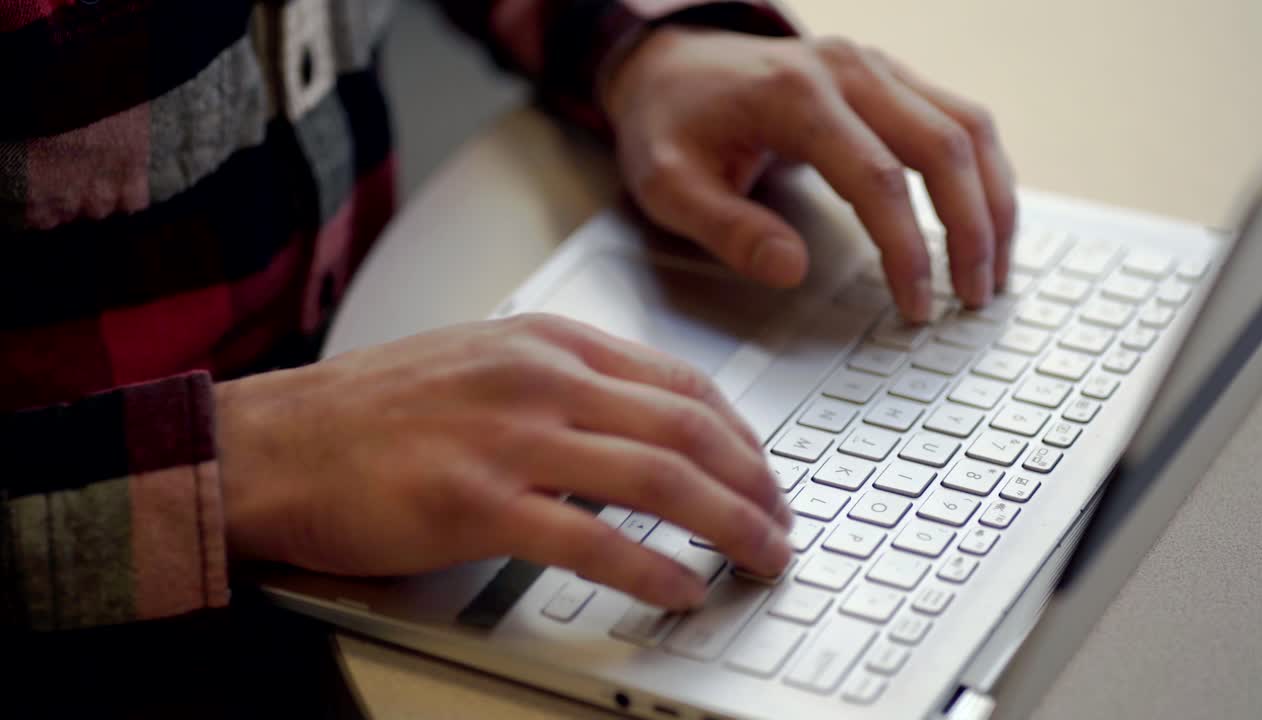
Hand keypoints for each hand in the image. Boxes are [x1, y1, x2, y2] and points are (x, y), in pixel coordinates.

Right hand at [215, 315, 791, 608]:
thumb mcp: (484, 364)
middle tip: (780, 526)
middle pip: (688, 430)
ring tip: (759, 558)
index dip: (743, 438)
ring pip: (659, 478)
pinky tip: (683, 589)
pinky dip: (653, 569)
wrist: (275, 440)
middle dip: (755, 484)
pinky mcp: (478, 502)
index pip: (682, 385)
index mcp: (549, 343)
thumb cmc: (372, 410)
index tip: (765, 475)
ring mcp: (511, 437)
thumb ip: (565, 387)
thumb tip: (642, 431)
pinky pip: (594, 539)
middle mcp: (542, 378)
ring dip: (728, 525)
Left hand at [605, 28, 1017, 321]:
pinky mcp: (890, 77)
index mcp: (795, 95)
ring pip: (968, 126)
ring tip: (995, 268)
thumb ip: (726, 228)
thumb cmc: (670, 124)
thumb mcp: (669, 184)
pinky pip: (960, 118)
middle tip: (973, 297)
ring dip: (994, 200)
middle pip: (944, 146)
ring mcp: (876, 67)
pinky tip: (986, 219)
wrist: (670, 62)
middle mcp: (849, 70)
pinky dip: (984, 173)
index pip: (877, 178)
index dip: (906, 248)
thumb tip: (792, 269)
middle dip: (971, 230)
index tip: (916, 305)